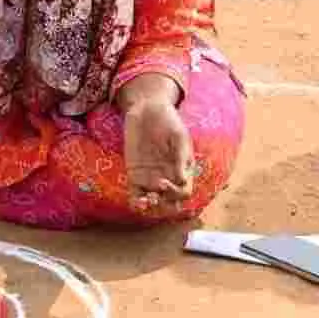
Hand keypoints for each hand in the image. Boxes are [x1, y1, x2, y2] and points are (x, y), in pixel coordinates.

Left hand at [123, 99, 194, 213]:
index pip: (184, 193)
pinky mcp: (135, 174)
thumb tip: (183, 180)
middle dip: (164, 206)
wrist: (148, 110)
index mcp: (183, 170)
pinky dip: (137, 202)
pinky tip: (137, 202)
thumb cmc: (168, 121)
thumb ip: (180, 158)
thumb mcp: (179, 137)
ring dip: (151, 207)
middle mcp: (168, 177)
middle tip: (155, 197)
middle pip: (169, 202)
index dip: (176, 194)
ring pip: (153, 202)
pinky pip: (136, 194)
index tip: (164, 182)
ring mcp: (151, 177)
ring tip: (145, 202)